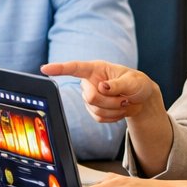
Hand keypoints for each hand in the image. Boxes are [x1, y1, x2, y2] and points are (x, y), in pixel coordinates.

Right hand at [41, 60, 162, 123]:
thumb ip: (117, 84)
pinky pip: (99, 118)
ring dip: (114, 110)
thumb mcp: (132, 81)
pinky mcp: (93, 110)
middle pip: (90, 97)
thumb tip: (102, 86)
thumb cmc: (137, 84)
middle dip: (110, 101)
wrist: (141, 99)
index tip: (44, 69)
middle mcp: (89, 82)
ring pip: (95, 109)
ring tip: (125, 102)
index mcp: (96, 69)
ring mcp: (90, 97)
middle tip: (125, 98)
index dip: (59, 68)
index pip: (74, 68)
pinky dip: (114, 117)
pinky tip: (120, 109)